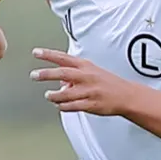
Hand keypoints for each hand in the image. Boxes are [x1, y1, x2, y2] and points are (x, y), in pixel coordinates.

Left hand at [31, 49, 145, 116]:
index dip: (48, 54)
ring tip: (49, 95)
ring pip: (65, 93)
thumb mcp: (91, 72)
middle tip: (34, 75)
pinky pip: (72, 106)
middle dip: (46, 74)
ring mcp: (88, 91)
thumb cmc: (107, 82)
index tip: (36, 52)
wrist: (126, 95)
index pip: (63, 58)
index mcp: (85, 66)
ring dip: (54, 95)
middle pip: (63, 73)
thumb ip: (73, 74)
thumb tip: (59, 82)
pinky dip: (63, 106)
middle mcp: (86, 77)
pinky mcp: (91, 104)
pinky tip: (60, 105)